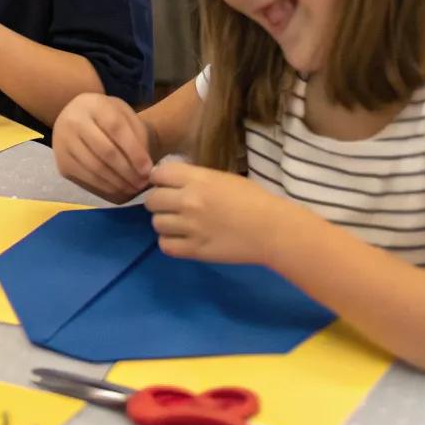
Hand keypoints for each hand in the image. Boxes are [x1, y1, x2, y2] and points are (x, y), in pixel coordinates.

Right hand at [52, 93, 153, 201]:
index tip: (148, 168)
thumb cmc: (107, 117)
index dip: (133, 150)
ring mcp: (63, 142)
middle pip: (105, 150)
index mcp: (93, 104)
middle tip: (142, 182)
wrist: (78, 119)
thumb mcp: (125, 116)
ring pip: (95, 168)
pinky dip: (105, 187)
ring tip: (134, 188)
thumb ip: (137, 136)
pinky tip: (119, 189)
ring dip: (118, 182)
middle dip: (127, 170)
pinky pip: (86, 178)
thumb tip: (144, 168)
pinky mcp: (61, 163)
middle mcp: (73, 120)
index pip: (115, 128)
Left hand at [145, 159, 288, 262]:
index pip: (158, 174)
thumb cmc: (253, 199)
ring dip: (164, 223)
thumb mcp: (222, 178)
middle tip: (171, 207)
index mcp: (197, 179)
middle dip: (159, 202)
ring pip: (156, 223)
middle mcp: (188, 201)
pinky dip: (170, 242)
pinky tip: (181, 239)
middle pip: (152, 200)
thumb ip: (196, 179)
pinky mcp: (194, 250)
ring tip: (178, 224)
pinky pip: (165, 246)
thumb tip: (175, 182)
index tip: (166, 185)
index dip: (159, 179)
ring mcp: (190, 227)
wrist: (272, 229)